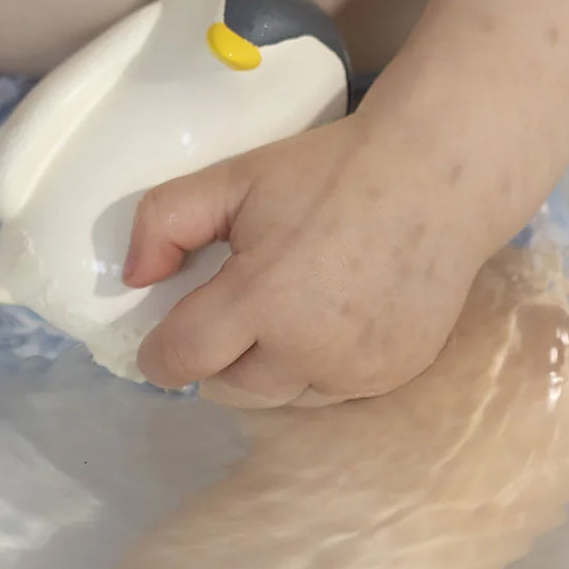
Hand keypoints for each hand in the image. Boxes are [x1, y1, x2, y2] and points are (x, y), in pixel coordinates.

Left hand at [124, 115, 482, 406]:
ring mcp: (356, 371)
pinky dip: (310, 369)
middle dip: (212, 359)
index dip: (158, 354)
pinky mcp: (392, 376)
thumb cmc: (328, 171)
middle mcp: (309, 350)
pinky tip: (319, 321)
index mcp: (262, 299)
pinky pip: (328, 393)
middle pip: (228, 388)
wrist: (435, 177)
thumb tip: (133, 278)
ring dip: (261, 369)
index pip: (183, 358)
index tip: (156, 342)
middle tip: (221, 312)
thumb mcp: (232, 177)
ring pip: (278, 397)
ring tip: (272, 315)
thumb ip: (165, 221)